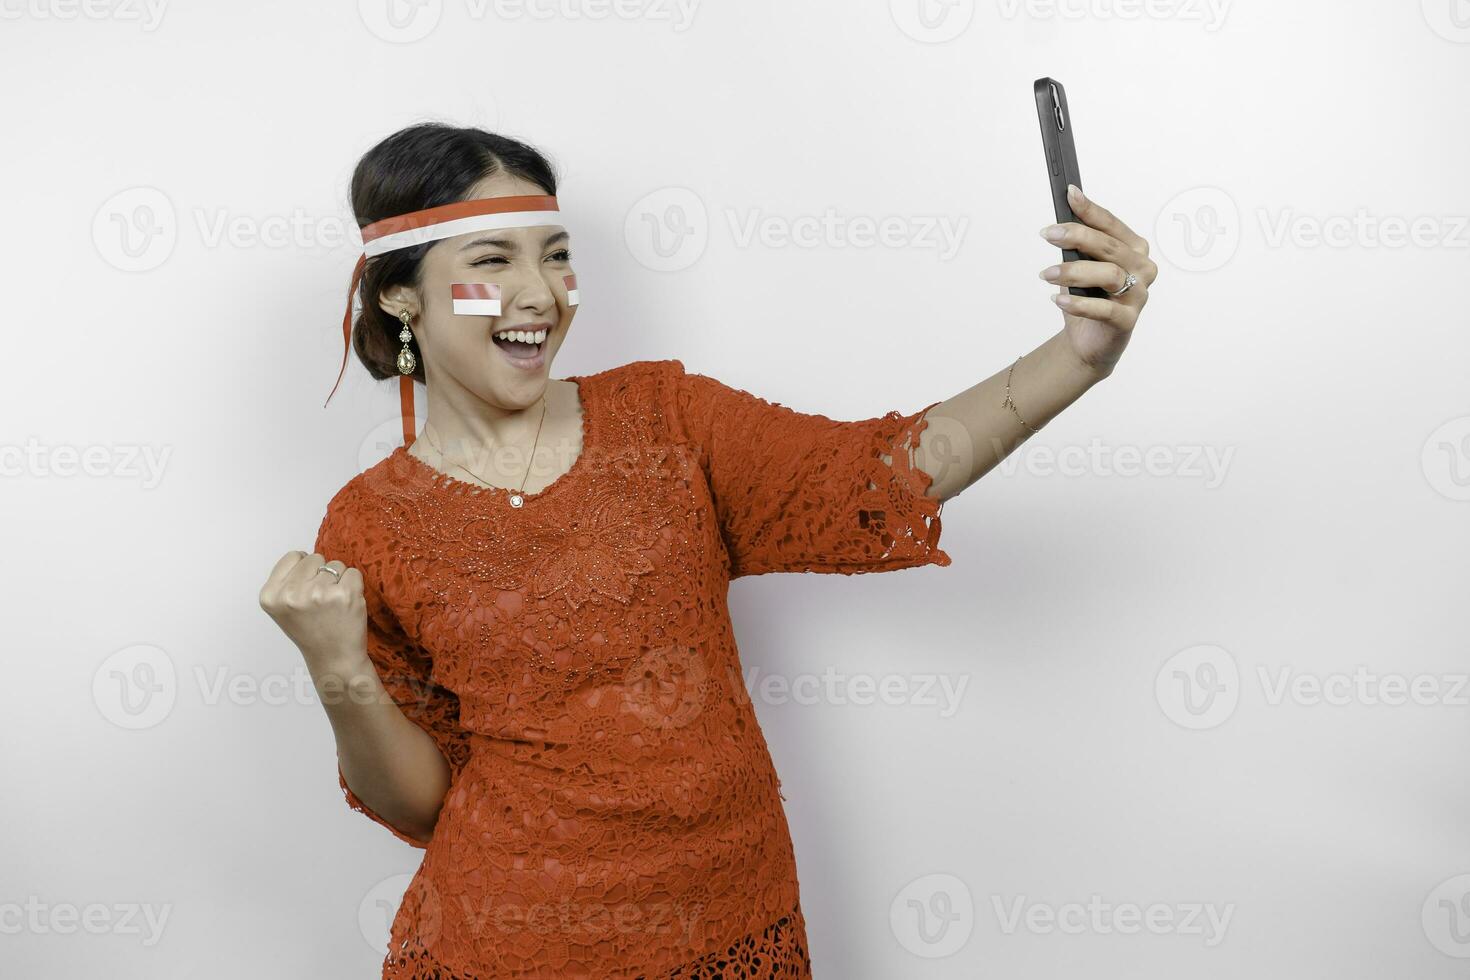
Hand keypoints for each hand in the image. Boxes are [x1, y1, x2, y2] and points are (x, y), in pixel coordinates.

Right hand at [259, 550, 368, 672]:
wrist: (334, 658)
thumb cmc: (311, 631)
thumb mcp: (283, 607)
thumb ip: (287, 580)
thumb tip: (303, 555)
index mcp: (271, 595)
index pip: (293, 556)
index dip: (304, 570)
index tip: (306, 590)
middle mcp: (292, 594)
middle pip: (314, 558)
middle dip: (321, 574)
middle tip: (321, 601)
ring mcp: (318, 593)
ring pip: (335, 565)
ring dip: (338, 581)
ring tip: (333, 605)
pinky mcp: (344, 594)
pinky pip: (353, 573)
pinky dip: (354, 586)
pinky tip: (346, 605)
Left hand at [1038, 184, 1157, 376]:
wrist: (1089, 340)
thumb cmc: (1088, 298)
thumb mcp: (1081, 266)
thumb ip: (1078, 247)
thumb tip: (1059, 223)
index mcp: (1134, 249)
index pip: (1111, 225)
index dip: (1090, 210)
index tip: (1069, 194)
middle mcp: (1142, 269)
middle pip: (1109, 246)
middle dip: (1077, 236)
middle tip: (1049, 234)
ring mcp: (1139, 295)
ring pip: (1108, 274)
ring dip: (1073, 271)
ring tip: (1045, 275)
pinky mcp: (1128, 321)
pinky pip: (1104, 310)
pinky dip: (1078, 304)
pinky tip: (1057, 300)